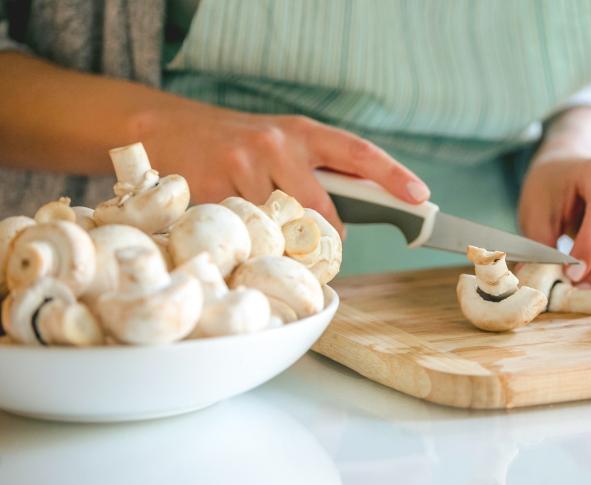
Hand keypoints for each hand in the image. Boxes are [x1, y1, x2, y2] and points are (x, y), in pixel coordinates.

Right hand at [136, 105, 429, 233]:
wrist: (168, 127)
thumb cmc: (240, 142)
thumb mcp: (284, 143)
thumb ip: (319, 171)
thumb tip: (362, 211)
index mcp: (303, 132)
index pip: (357, 152)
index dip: (392, 174)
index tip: (419, 196)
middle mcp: (275, 144)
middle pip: (318, 208)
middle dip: (325, 236)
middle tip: (324, 249)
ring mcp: (241, 164)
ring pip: (279, 226)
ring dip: (279, 242)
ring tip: (267, 234)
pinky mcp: (211, 188)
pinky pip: (243, 232)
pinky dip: (246, 240)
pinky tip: (236, 230)